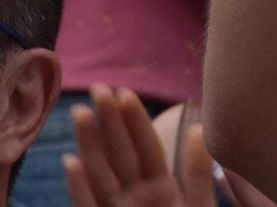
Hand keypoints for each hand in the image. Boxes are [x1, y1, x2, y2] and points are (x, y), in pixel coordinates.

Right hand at [63, 85, 212, 206]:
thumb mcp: (196, 203)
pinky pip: (87, 205)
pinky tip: (71, 161)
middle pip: (120, 153)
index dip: (136, 121)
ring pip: (100, 173)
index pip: (146, 147)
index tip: (125, 92)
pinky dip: (78, 186)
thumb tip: (198, 129)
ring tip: (81, 113)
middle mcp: (134, 196)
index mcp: (159, 187)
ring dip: (89, 144)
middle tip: (98, 87)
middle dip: (109, 121)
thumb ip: (197, 172)